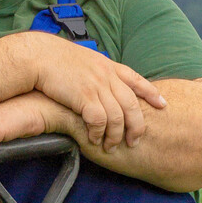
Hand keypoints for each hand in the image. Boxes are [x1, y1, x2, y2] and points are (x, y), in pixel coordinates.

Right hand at [7, 33, 165, 149]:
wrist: (38, 56)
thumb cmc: (56, 60)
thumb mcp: (85, 61)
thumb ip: (98, 72)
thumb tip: (103, 83)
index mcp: (109, 66)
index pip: (137, 80)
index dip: (152, 94)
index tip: (163, 105)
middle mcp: (107, 75)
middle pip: (132, 105)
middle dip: (136, 126)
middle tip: (134, 141)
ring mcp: (97, 86)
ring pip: (117, 117)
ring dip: (115, 135)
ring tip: (111, 146)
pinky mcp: (84, 96)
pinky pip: (99, 121)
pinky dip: (97, 133)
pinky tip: (93, 140)